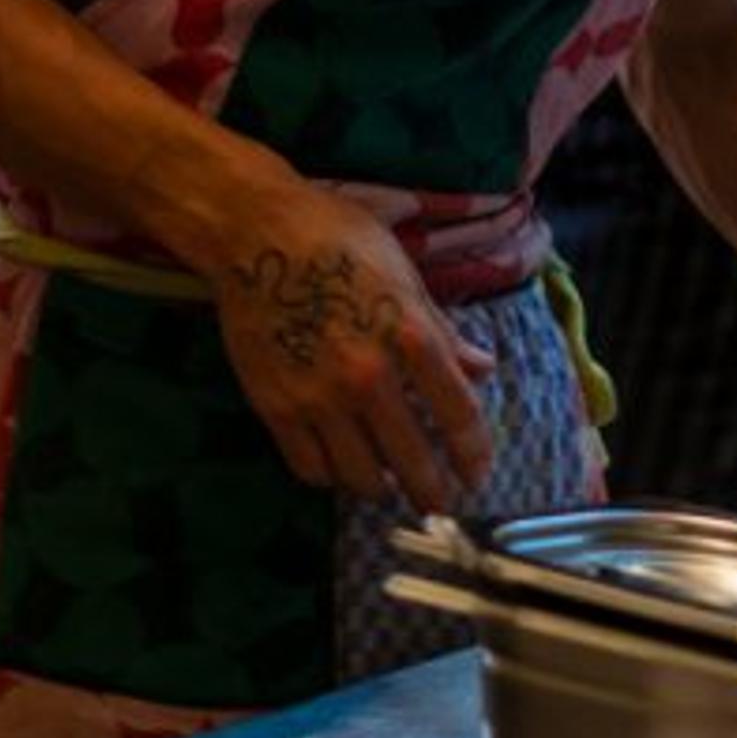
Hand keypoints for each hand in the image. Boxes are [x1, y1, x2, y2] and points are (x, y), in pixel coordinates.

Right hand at [203, 186, 495, 515]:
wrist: (254, 232)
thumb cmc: (336, 237)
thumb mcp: (402, 272)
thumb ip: (441, 330)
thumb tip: (482, 370)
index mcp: (409, 337)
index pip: (459, 417)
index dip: (474, 456)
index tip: (476, 475)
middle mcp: (368, 377)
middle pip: (414, 463)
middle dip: (433, 494)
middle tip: (438, 506)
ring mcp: (319, 397)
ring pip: (362, 476)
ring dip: (382, 490)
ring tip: (388, 488)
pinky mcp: (275, 406)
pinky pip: (311, 467)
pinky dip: (330, 477)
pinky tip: (339, 468)